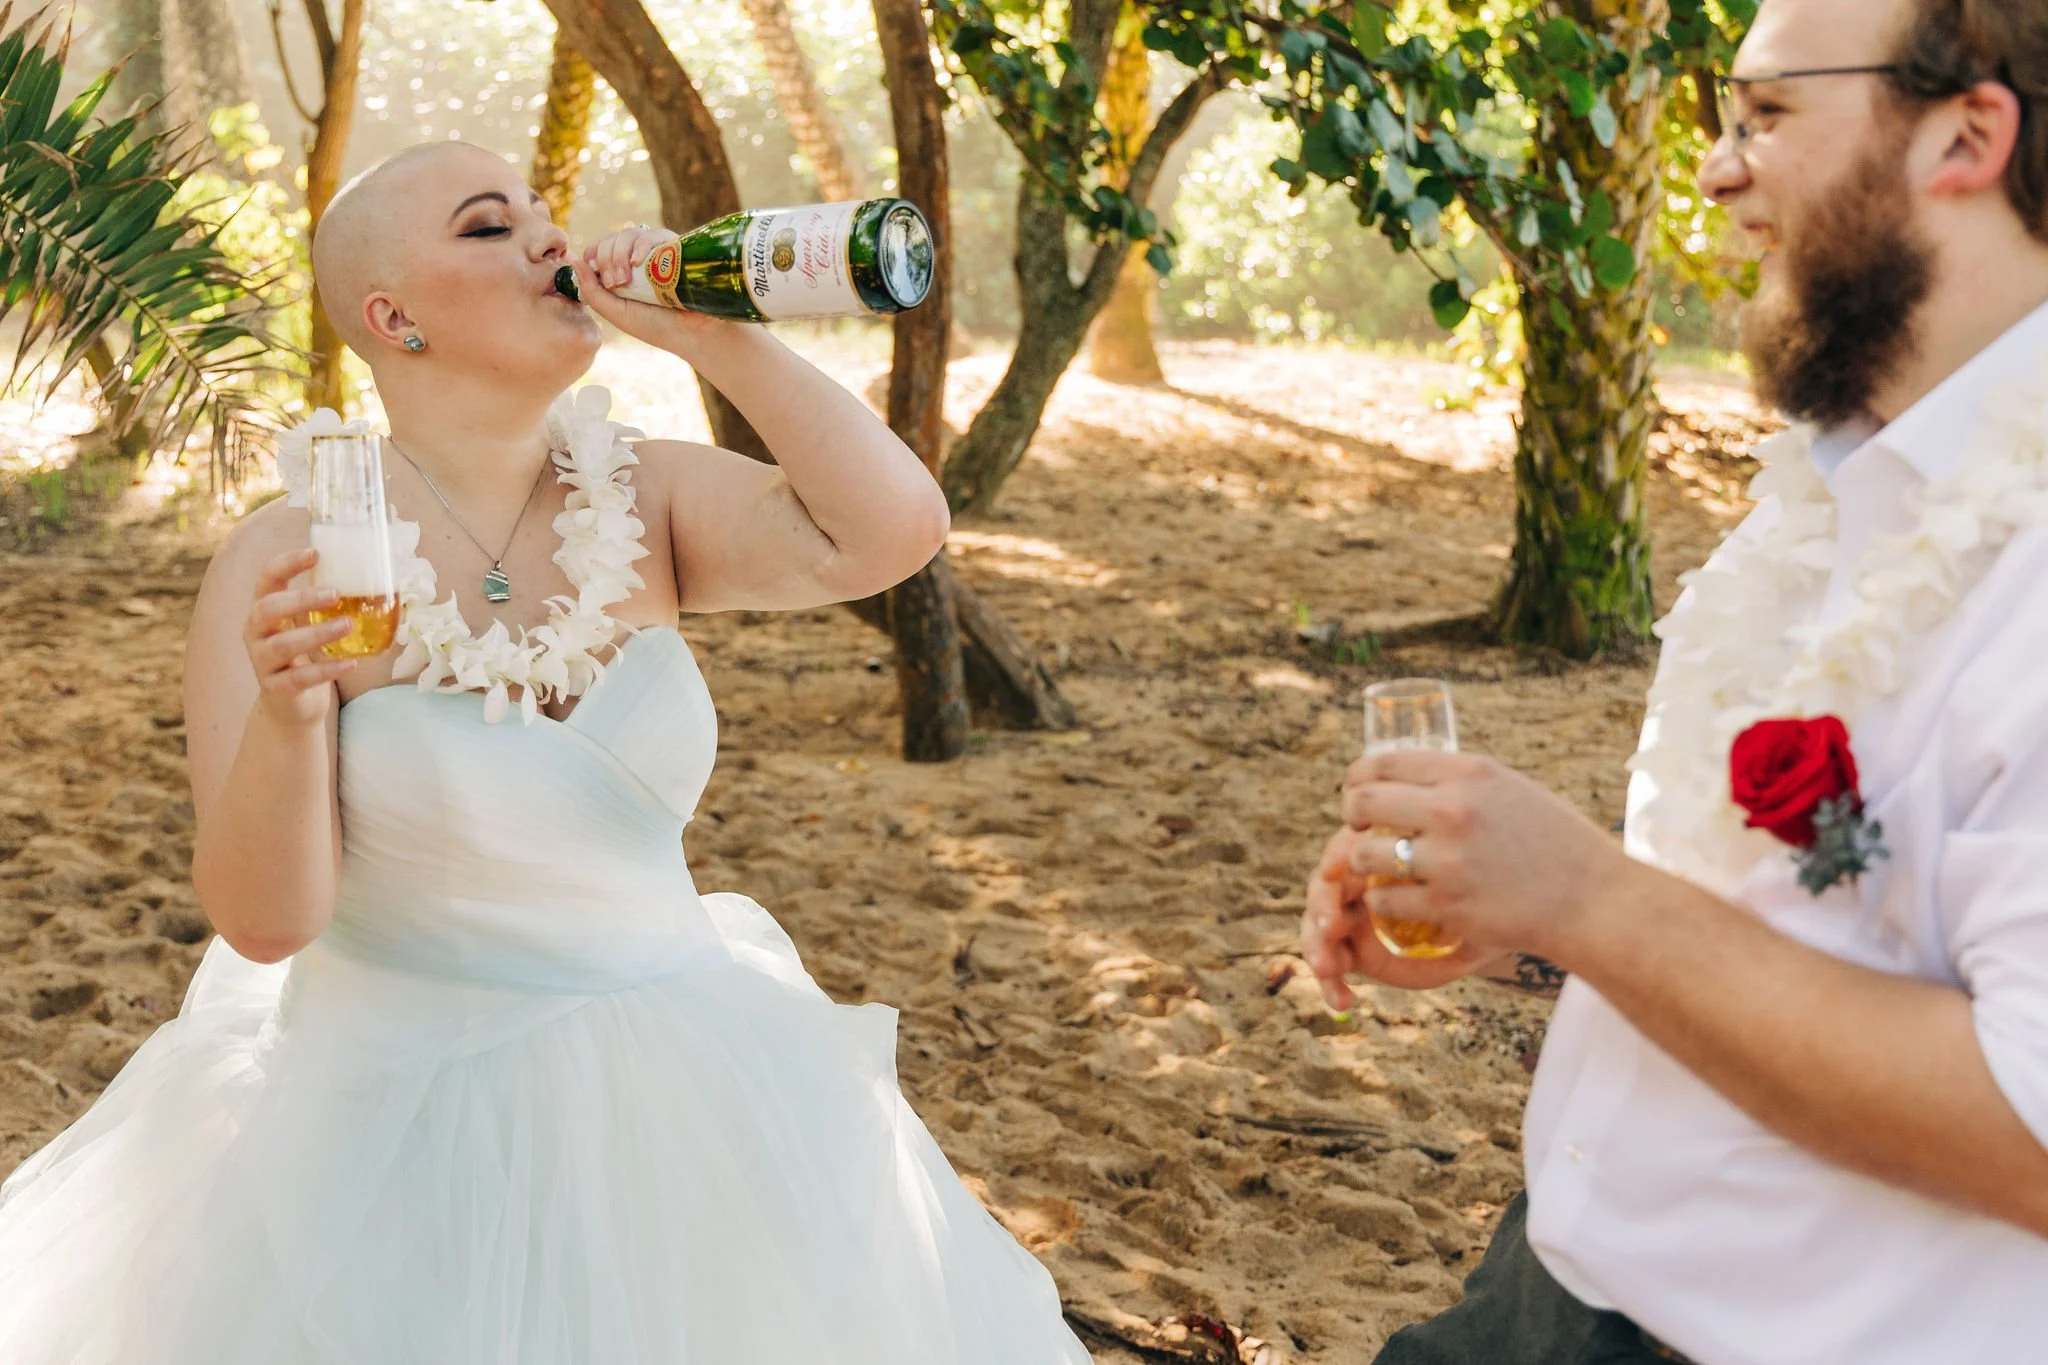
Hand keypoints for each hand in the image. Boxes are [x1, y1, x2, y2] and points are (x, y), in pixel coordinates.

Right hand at [244, 547, 355, 727]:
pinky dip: (326, 670)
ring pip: (283, 644)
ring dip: (317, 633)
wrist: (293, 704)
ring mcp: (262, 661)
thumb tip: (382, 578)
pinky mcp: (275, 688)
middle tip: (335, 593)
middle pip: (267, 608)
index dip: (286, 563)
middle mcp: (256, 632)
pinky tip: (351, 664)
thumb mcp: (311, 625)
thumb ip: (329, 605)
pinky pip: (299, 678)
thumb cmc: (307, 654)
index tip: (316, 553)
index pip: (267, 578)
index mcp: (265, 609)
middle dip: (301, 598)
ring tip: (348, 625)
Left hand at [573, 225, 744, 355]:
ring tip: (627, 277)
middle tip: (616, 283)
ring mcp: (655, 252)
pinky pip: (650, 234)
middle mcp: (636, 260)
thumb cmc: (655, 326)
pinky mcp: (673, 248)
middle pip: (610, 239)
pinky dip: (640, 244)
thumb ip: (591, 292)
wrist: (692, 332)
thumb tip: (574, 261)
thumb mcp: (616, 313)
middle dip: (606, 258)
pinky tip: (638, 261)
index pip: (598, 250)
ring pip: (627, 234)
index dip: (594, 257)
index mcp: (621, 273)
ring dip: (619, 252)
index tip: (603, 281)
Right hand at [1300, 829, 1511, 1009]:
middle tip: (1332, 928)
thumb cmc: (1472, 901)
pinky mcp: (1348, 950)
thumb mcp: (1462, 889)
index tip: (1335, 873)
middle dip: (1322, 908)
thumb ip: (1442, 882)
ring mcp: (1349, 918)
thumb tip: (1427, 874)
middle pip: (1322, 889)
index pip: (1346, 851)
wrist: (1475, 933)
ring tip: (1328, 969)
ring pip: (1316, 927)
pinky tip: (1343, 1001)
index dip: (1336, 860)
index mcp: (1378, 856)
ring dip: (1316, 947)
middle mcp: (1356, 884)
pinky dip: (1330, 984)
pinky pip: (1329, 966)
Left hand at [1327, 749, 1634, 961]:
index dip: (1357, 778)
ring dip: (1365, 864)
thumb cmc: (1555, 844)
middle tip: (1356, 830)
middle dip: (1351, 816)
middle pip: (1363, 802)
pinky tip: (1400, 901)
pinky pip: (1385, 900)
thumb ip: (1460, 782)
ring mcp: (1447, 859)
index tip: (1356, 792)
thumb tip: (1406, 777)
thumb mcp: (1511, 790)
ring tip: (1380, 871)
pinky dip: (1386, 902)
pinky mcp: (1446, 905)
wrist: (1593, 900)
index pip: (1384, 762)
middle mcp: (1453, 809)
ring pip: (1365, 854)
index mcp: (1469, 773)